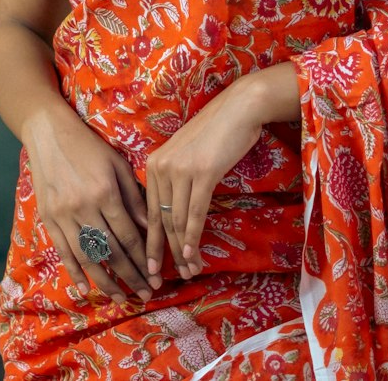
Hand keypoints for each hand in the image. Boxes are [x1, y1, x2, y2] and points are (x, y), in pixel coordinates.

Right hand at [23, 103, 158, 303]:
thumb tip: (149, 227)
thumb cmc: (88, 145)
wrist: (48, 132)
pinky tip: (84, 288)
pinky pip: (63, 251)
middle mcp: (84, 207)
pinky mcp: (48, 218)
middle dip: (131, 276)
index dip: (143, 259)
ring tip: (121, 298)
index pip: (128, 236)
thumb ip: (133, 197)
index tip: (156, 277)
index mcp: (105, 192)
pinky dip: (73, 271)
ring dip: (105, 282)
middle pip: (111, 251)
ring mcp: (63, 215)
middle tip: (146, 293)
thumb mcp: (117, 164)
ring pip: (87, 257)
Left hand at [144, 61, 298, 281]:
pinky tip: (192, 254)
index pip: (149, 211)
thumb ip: (175, 181)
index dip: (151, 242)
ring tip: (189, 271)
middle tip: (169, 277)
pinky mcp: (202, 172)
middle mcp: (161, 166)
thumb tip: (174, 215)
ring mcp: (181, 169)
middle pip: (161, 219)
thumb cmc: (215, 133)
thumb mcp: (186, 156)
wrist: (238, 109)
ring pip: (177, 219)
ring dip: (183, 250)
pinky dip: (193, 236)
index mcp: (153, 163)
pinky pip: (195, 212)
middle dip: (165, 252)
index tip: (151, 266)